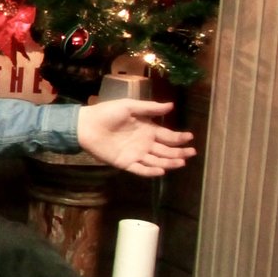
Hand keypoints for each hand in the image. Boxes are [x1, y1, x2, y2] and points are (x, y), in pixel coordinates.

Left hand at [75, 98, 196, 177]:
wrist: (85, 125)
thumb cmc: (106, 112)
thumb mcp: (129, 106)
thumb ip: (150, 108)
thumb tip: (172, 105)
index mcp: (147, 129)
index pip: (167, 136)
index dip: (179, 137)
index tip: (190, 138)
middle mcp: (144, 143)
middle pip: (166, 150)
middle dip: (179, 152)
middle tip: (192, 153)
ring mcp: (136, 154)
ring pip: (157, 161)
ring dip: (169, 162)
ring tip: (181, 162)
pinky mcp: (125, 163)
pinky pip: (140, 169)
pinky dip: (151, 171)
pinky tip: (161, 170)